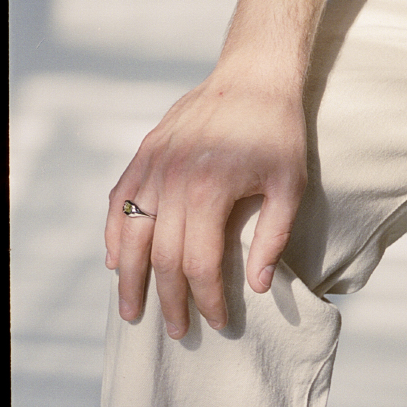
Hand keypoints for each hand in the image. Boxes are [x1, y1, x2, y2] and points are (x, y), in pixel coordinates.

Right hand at [104, 74, 307, 339]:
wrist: (254, 76)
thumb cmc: (278, 130)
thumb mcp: (291, 182)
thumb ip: (274, 236)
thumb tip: (258, 287)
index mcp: (209, 189)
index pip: (199, 263)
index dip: (207, 298)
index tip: (216, 321)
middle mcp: (174, 178)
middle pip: (161, 257)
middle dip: (168, 300)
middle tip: (175, 330)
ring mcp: (154, 164)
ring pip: (130, 235)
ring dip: (129, 279)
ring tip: (132, 311)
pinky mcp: (145, 151)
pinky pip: (119, 201)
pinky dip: (115, 235)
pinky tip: (117, 261)